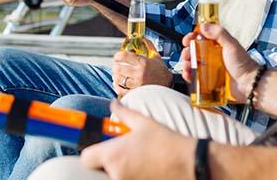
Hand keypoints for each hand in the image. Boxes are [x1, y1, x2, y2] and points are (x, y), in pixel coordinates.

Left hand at [80, 101, 194, 179]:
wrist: (190, 163)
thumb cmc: (167, 142)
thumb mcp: (144, 122)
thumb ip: (124, 113)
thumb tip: (114, 104)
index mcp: (113, 155)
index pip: (86, 158)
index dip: (92, 153)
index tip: (101, 150)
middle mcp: (116, 174)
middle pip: (98, 170)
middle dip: (105, 164)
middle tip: (123, 156)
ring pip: (112, 177)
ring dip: (119, 171)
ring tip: (138, 162)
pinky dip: (131, 177)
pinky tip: (145, 170)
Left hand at [111, 48, 171, 97]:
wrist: (168, 85)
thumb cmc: (162, 72)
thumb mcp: (156, 57)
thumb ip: (149, 46)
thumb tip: (142, 38)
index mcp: (143, 63)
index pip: (123, 56)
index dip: (118, 56)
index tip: (118, 57)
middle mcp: (139, 73)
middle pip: (118, 68)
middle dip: (115, 66)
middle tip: (116, 65)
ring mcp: (137, 84)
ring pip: (118, 79)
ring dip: (115, 76)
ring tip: (117, 74)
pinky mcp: (136, 92)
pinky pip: (120, 90)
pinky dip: (117, 86)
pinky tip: (118, 83)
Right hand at [181, 24, 259, 102]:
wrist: (249, 84)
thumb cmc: (243, 64)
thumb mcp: (232, 45)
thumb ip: (219, 34)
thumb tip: (204, 26)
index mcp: (218, 44)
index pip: (201, 37)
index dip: (192, 37)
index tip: (188, 39)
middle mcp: (213, 55)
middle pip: (194, 50)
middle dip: (187, 51)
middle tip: (186, 55)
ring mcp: (210, 67)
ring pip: (192, 63)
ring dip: (186, 64)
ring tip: (187, 67)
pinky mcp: (209, 80)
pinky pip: (195, 76)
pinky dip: (189, 76)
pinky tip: (189, 76)